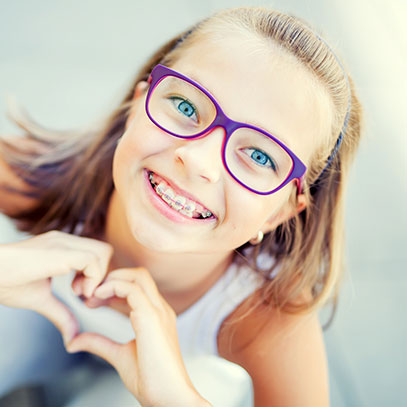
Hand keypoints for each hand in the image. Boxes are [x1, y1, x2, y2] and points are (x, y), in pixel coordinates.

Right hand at [0, 230, 112, 343]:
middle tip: (85, 295)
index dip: (97, 275)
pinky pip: (92, 260)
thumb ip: (61, 314)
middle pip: (105, 251)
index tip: (83, 295)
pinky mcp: (61, 251)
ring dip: (98, 276)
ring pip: (103, 252)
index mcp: (63, 248)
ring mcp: (65, 243)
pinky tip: (76, 292)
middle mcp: (67, 241)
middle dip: (103, 275)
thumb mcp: (40, 300)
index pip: (97, 254)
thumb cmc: (7, 283)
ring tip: (79, 293)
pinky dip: (92, 278)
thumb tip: (72, 338)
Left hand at [66, 268, 211, 406]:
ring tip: (91, 294)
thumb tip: (75, 341)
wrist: (168, 397)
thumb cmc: (151, 379)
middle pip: (139, 274)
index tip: (91, 300)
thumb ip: (100, 344)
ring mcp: (158, 311)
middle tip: (88, 293)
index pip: (137, 286)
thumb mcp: (120, 355)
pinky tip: (97, 298)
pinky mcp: (152, 318)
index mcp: (156, 315)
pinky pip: (132, 289)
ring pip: (137, 276)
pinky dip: (113, 287)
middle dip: (112, 276)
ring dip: (111, 280)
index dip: (113, 286)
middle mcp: (160, 308)